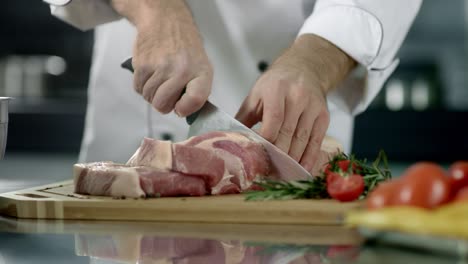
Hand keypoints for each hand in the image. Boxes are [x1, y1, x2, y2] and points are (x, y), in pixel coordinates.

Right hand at [112, 0, 212, 116]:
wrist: (165, 21)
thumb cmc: (185, 47)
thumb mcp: (201, 66)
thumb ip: (196, 91)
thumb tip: (184, 112)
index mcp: (200, 72)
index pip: (195, 99)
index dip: (185, 109)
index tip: (180, 108)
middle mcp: (180, 70)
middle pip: (163, 105)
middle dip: (163, 104)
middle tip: (167, 94)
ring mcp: (160, 67)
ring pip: (149, 98)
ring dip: (152, 94)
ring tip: (160, 80)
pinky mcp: (142, 64)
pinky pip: (138, 88)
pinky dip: (142, 86)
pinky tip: (151, 75)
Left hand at [236, 34, 354, 171]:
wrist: (304, 68)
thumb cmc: (276, 83)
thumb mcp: (256, 94)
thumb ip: (243, 117)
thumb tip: (229, 139)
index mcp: (276, 89)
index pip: (273, 120)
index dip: (267, 141)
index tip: (258, 157)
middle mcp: (297, 97)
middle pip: (288, 133)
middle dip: (278, 155)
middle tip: (268, 172)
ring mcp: (312, 107)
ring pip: (302, 140)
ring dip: (292, 160)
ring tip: (282, 175)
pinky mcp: (323, 116)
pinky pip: (316, 141)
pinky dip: (309, 157)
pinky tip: (302, 170)